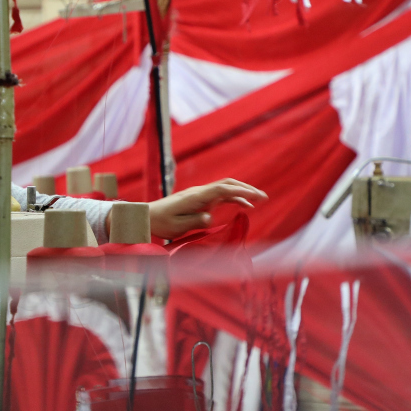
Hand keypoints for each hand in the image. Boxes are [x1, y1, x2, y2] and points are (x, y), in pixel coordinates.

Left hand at [148, 179, 268, 239]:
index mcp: (196, 196)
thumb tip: (211, 217)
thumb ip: (195, 221)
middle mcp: (200, 192)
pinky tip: (244, 205)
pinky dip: (234, 198)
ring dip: (242, 192)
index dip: (240, 191)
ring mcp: (200, 195)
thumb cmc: (161, 223)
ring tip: (259, 200)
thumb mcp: (177, 226)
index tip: (255, 197)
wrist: (147, 216)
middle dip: (246, 189)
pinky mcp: (199, 200)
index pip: (222, 189)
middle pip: (227, 184)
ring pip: (225, 188)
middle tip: (263, 197)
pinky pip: (220, 196)